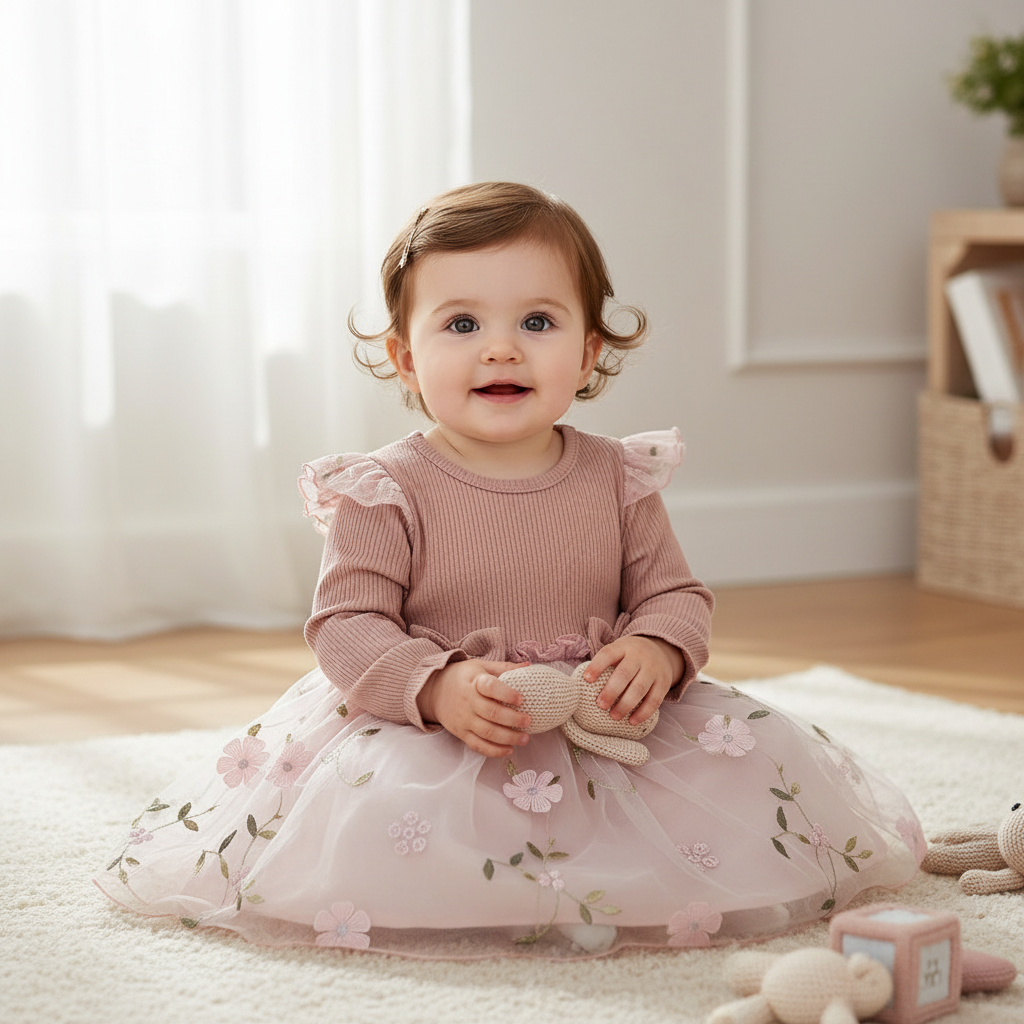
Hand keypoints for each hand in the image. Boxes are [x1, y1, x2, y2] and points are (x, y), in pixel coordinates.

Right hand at [417, 659, 531, 757]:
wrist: (433, 690)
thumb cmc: (462, 677)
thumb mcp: (480, 666)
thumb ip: (504, 667)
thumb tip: (529, 666)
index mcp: (474, 682)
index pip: (490, 687)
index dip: (507, 693)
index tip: (521, 699)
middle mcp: (468, 701)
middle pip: (492, 713)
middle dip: (513, 719)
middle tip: (528, 721)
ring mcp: (464, 719)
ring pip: (487, 732)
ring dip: (508, 738)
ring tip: (525, 738)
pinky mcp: (461, 733)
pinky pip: (478, 745)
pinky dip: (494, 751)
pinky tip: (509, 750)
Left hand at [583, 636, 683, 725]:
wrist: (662, 651)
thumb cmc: (630, 656)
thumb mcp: (619, 651)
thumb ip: (605, 664)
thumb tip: (582, 686)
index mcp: (623, 647)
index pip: (608, 654)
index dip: (596, 666)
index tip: (586, 679)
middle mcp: (639, 656)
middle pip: (624, 673)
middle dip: (611, 691)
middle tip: (600, 705)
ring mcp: (653, 669)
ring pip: (639, 688)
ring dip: (625, 704)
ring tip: (613, 716)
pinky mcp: (663, 683)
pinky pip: (654, 700)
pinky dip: (643, 712)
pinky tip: (632, 721)